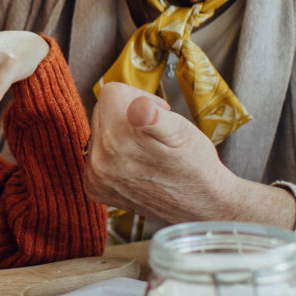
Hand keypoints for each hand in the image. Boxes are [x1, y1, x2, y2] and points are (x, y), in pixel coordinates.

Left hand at [83, 81, 228, 219]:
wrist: (200, 204)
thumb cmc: (194, 165)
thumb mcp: (181, 131)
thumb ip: (154, 116)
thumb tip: (139, 107)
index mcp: (117, 139)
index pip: (111, 92)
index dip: (138, 96)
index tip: (156, 113)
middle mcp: (100, 160)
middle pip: (102, 111)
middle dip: (127, 114)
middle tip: (154, 133)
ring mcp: (95, 177)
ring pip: (99, 132)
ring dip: (120, 135)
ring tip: (148, 150)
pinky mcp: (95, 188)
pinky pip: (96, 154)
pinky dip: (113, 154)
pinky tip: (136, 163)